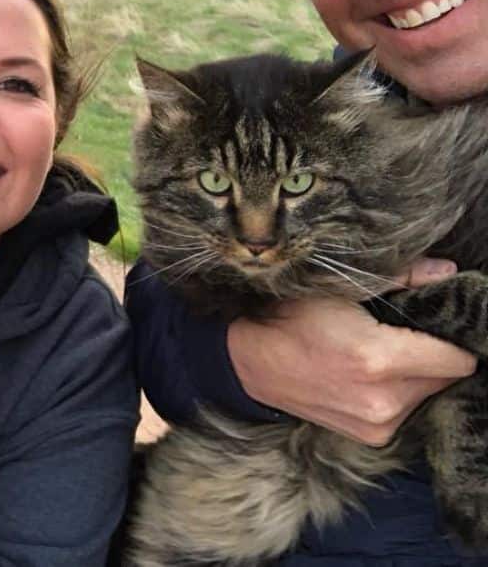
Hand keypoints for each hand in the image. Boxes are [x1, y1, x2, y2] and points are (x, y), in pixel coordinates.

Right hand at [228, 257, 475, 445]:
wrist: (252, 362)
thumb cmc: (291, 319)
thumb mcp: (341, 289)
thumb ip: (401, 280)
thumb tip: (447, 272)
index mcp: (379, 359)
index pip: (457, 359)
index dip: (451, 337)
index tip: (434, 323)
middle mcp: (383, 400)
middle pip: (446, 376)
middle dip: (431, 354)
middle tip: (400, 334)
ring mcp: (378, 424)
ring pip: (428, 393)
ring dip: (417, 375)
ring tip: (381, 356)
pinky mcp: (372, 437)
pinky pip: (408, 410)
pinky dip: (399, 393)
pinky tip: (371, 378)